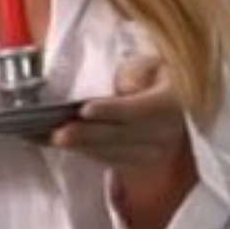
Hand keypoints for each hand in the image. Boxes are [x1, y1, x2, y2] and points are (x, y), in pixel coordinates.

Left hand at [49, 54, 197, 228]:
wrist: (182, 108)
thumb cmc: (164, 80)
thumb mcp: (158, 64)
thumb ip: (141, 71)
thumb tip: (124, 86)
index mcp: (171, 104)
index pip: (139, 109)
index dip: (111, 110)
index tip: (85, 108)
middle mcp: (165, 134)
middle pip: (121, 137)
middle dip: (86, 135)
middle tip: (57, 133)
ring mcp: (152, 154)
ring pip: (112, 153)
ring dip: (79, 147)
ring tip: (48, 138)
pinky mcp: (138, 164)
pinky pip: (107, 160)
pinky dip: (82, 152)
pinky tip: (57, 144)